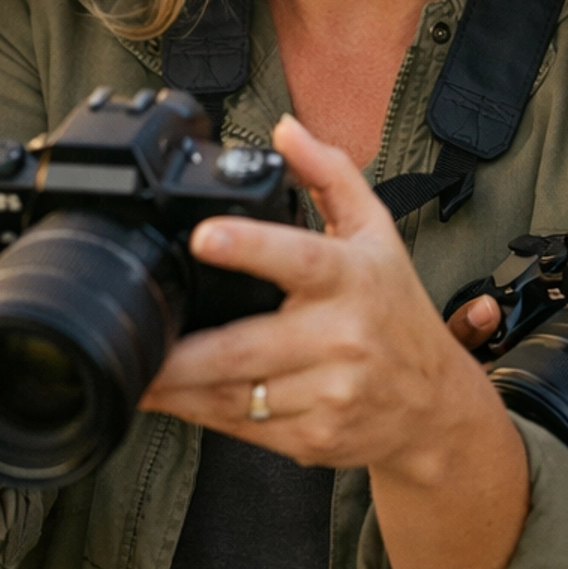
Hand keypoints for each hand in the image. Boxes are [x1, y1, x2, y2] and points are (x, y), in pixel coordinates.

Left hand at [142, 116, 528, 568]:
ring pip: (235, 394)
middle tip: (134, 333)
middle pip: (245, 346)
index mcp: (352, 278)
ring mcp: (327, 395)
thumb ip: (328, 174)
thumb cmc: (396, 308)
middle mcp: (341, 339)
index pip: (298, 259)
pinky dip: (198, 413)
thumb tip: (284, 130)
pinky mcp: (312, 439)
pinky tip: (167, 398)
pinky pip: (241, 428)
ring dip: (176, 387)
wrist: (433, 405)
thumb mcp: (376, 232)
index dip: (249, 247)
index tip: (203, 236)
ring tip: (133, 368)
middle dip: (182, 350)